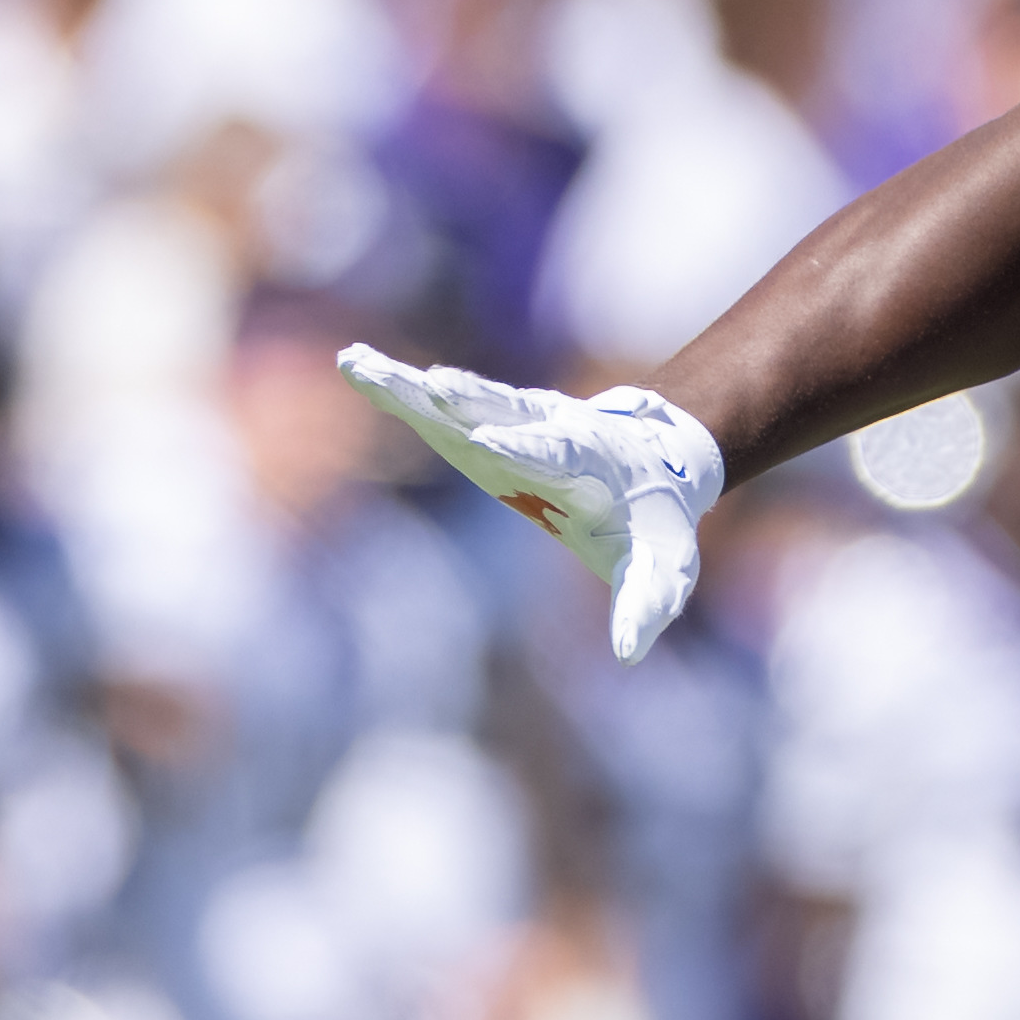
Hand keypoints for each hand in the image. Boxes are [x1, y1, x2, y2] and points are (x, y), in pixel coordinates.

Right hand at [343, 348, 716, 661]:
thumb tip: (628, 656)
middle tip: (424, 384)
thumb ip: (646, 606)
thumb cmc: (655, 526)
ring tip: (362, 364)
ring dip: (412, 385)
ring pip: (461, 400)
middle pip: (499, 413)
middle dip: (462, 401)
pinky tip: (355, 364)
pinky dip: (400, 387)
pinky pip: (441, 403)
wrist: (658, 463)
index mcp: (592, 466)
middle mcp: (550, 432)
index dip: (525, 450)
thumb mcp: (664, 569)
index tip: (489, 443)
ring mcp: (516, 422)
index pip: (556, 456)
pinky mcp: (489, 420)